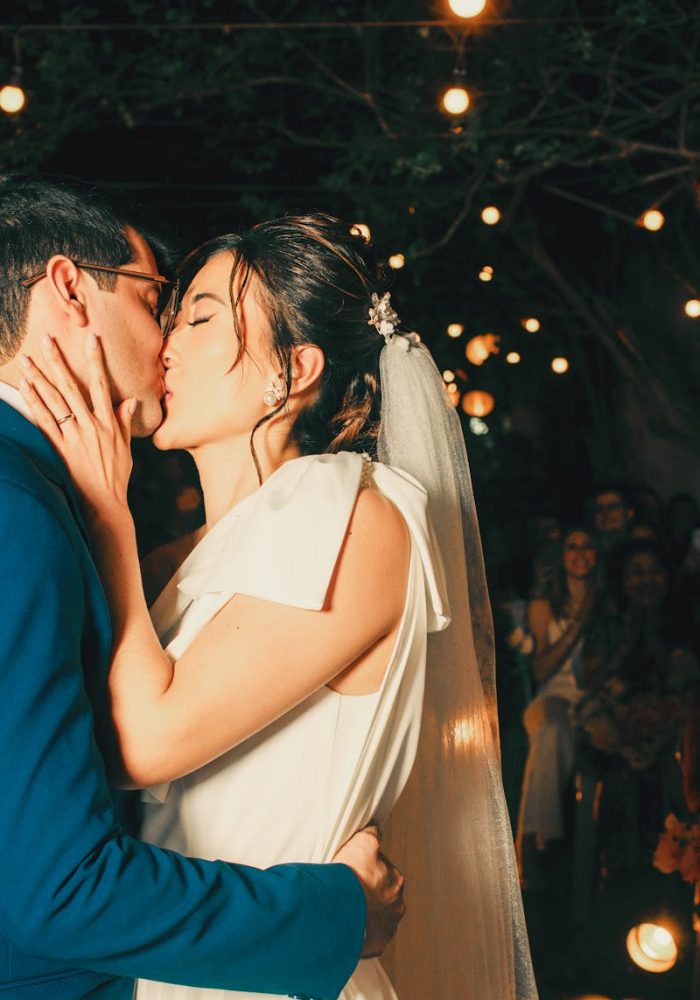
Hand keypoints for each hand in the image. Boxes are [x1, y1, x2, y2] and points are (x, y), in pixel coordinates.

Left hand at [19, 334, 134, 525]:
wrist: (104, 503)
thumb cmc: (117, 476)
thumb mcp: (126, 448)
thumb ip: (124, 422)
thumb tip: (130, 400)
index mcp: (109, 423)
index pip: (102, 384)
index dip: (96, 360)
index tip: (92, 338)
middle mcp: (91, 426)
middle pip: (72, 387)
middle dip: (58, 361)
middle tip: (46, 339)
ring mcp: (74, 437)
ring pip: (54, 401)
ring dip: (39, 378)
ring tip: (26, 360)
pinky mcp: (60, 449)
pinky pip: (45, 422)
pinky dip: (34, 405)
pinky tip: (26, 389)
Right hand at [333, 824, 404, 957]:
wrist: (342, 911)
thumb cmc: (353, 877)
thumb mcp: (363, 842)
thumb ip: (372, 834)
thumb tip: (376, 828)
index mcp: (397, 882)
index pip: (384, 871)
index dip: (367, 869)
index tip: (354, 871)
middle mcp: (397, 906)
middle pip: (382, 896)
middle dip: (368, 893)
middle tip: (348, 891)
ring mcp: (387, 928)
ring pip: (376, 918)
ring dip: (364, 914)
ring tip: (345, 909)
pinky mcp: (375, 945)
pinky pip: (367, 938)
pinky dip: (359, 933)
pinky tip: (347, 925)